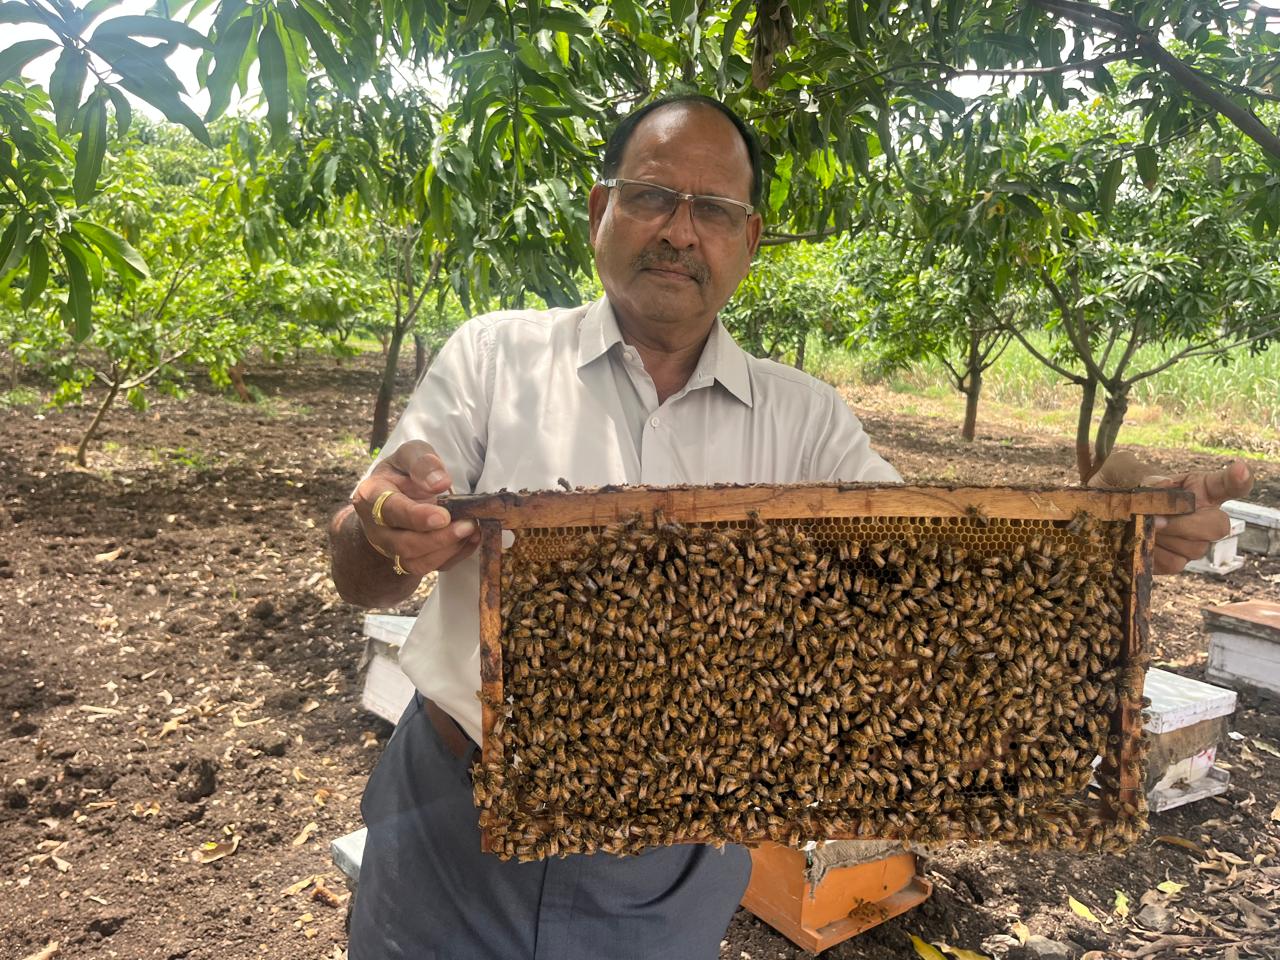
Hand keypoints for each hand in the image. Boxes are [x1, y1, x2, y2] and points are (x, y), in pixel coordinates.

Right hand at [350, 440, 480, 575]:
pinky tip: (471, 539)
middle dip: (439, 539)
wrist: (396, 495)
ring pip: (416, 563)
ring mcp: (391, 548)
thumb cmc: (404, 472)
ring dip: (448, 550)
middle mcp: (377, 528)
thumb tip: (439, 483)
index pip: (390, 511)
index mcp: (372, 496)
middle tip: (468, 524)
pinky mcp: (409, 560)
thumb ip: (422, 462)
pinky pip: (431, 568)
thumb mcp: (411, 453)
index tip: (443, 516)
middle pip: (404, 544)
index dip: (417, 517)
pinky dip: (455, 556)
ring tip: (472, 530)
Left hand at [1089, 451, 1253, 574]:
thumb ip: (1140, 476)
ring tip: (1141, 528)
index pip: (1228, 483)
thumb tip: (1156, 498)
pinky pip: (1174, 563)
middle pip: (1218, 526)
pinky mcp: (1176, 561)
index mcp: (1198, 488)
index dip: (1238, 479)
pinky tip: (1141, 543)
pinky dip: (1154, 554)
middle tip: (1155, 520)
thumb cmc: (1119, 486)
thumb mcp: (1126, 472)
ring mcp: (1193, 541)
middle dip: (1185, 525)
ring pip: (1195, 548)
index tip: (1241, 471)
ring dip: (1163, 539)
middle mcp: (1204, 515)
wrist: (1098, 513)